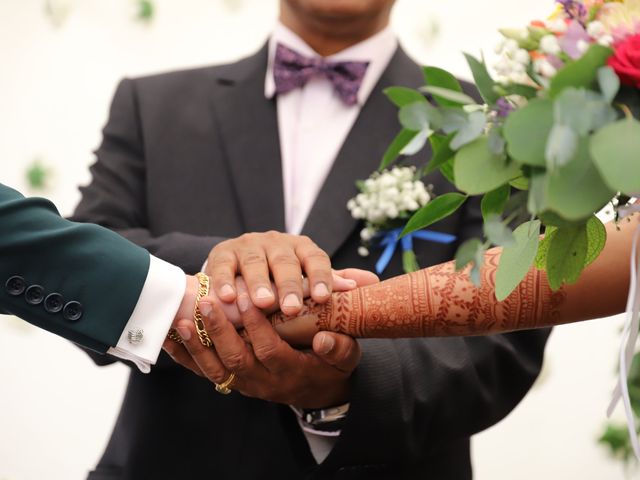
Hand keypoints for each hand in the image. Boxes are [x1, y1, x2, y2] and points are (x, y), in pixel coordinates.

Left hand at [163, 269, 373, 367]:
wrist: (319, 392)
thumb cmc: (332, 367)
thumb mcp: (346, 358)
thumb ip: (339, 348)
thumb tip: (326, 338)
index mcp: (291, 373)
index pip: (268, 350)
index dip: (256, 325)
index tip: (248, 297)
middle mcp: (264, 383)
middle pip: (235, 360)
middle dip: (219, 331)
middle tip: (206, 301)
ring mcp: (245, 385)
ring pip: (215, 369)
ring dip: (196, 344)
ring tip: (182, 319)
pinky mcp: (232, 382)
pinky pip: (204, 372)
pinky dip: (185, 356)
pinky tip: (169, 337)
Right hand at [206, 232, 331, 315]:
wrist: (240, 271)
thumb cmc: (282, 282)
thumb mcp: (310, 280)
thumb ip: (336, 282)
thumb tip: (373, 282)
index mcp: (302, 248)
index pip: (316, 259)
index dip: (320, 277)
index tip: (323, 298)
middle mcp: (276, 242)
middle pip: (286, 262)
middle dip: (289, 285)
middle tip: (292, 309)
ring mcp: (248, 246)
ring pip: (255, 262)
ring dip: (258, 283)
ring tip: (262, 303)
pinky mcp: (223, 253)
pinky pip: (223, 266)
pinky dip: (224, 281)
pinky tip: (227, 298)